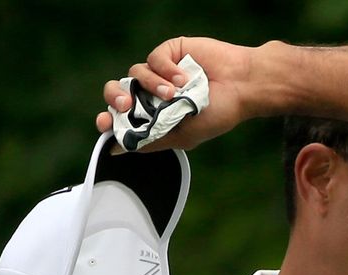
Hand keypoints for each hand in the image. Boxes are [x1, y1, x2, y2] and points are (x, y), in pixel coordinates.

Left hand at [98, 37, 255, 151]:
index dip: (109, 117)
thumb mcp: (183, 136)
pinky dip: (166, 70)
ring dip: (153, 86)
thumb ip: (150, 141)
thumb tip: (118, 148)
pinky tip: (184, 78)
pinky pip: (154, 58)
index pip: (121, 115)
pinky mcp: (170, 52)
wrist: (242, 87)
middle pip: (118, 90)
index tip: (105, 121)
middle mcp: (154, 92)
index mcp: (155, 114)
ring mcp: (162, 71)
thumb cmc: (220, 114)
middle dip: (116, 98)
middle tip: (127, 105)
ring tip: (174, 94)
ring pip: (136, 74)